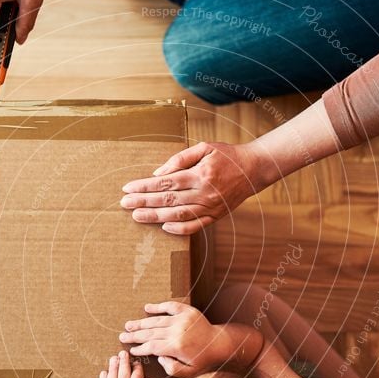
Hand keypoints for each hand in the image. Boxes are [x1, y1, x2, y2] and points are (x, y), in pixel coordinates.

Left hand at [120, 140, 258, 234]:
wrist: (253, 169)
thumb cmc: (227, 155)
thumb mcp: (205, 147)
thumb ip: (180, 159)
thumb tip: (158, 173)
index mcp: (199, 174)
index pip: (165, 183)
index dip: (145, 186)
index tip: (128, 188)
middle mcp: (204, 193)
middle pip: (168, 200)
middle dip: (144, 202)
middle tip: (125, 204)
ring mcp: (210, 207)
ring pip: (178, 215)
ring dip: (155, 217)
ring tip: (137, 216)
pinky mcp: (215, 216)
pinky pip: (195, 227)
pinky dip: (179, 230)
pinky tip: (163, 227)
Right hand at [120, 301, 234, 377]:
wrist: (222, 344)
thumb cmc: (205, 361)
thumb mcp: (189, 372)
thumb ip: (171, 368)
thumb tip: (159, 357)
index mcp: (176, 346)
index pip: (151, 346)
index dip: (139, 348)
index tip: (130, 350)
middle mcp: (177, 330)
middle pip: (150, 333)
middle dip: (135, 335)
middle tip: (122, 336)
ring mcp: (182, 319)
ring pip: (156, 320)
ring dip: (141, 323)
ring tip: (129, 325)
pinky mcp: (187, 311)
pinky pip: (169, 306)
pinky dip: (157, 306)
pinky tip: (147, 307)